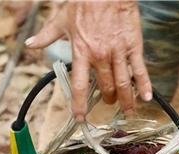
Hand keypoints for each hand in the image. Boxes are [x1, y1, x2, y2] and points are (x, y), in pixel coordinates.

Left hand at [25, 1, 151, 121]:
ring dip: (126, 100)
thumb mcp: (61, 19)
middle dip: (108, 100)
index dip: (80, 104)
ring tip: (129, 111)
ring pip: (123, 84)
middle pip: (106, 87)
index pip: (79, 86)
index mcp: (82, 52)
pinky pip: (139, 69)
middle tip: (109, 103)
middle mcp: (100, 56)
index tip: (81, 118)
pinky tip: (148, 98)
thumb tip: (30, 44)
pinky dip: (145, 85)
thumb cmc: (84, 2)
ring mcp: (118, 52)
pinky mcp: (134, 46)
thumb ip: (47, 35)